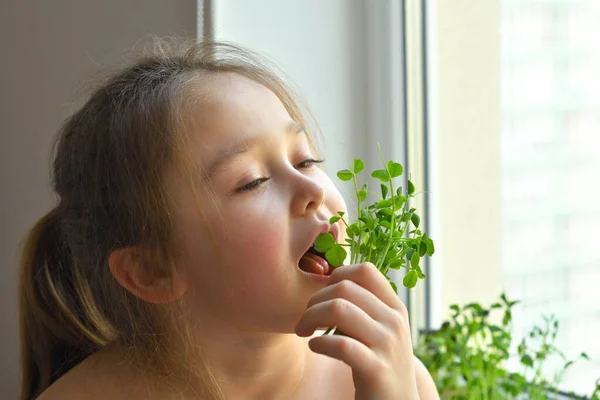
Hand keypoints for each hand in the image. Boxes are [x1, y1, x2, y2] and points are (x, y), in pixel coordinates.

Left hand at [295, 262, 418, 399]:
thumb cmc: (379, 364)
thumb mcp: (381, 330)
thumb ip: (363, 306)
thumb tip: (331, 279)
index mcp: (395, 307)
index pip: (365, 270)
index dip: (336, 275)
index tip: (322, 294)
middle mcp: (394, 321)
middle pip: (344, 288)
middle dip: (314, 299)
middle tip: (305, 318)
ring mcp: (387, 345)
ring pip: (339, 309)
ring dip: (310, 317)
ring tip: (304, 331)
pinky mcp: (376, 370)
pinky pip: (340, 345)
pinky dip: (318, 343)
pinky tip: (314, 346)